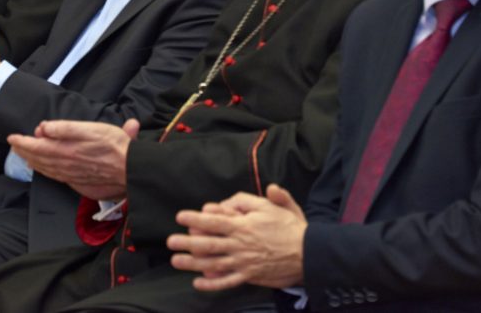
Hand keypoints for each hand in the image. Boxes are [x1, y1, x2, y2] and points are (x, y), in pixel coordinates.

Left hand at [7, 119, 138, 199]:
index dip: (22, 142)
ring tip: (23, 156)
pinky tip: (44, 170)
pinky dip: (45, 172)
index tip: (12, 138)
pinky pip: (55, 177)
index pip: (36, 147)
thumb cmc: (114, 146)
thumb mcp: (89, 129)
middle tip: (14, 145)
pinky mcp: (78, 182)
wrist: (130, 170)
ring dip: (32, 162)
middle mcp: (64, 165)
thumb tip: (43, 128)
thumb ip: (64, 128)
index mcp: (64, 150)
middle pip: (38, 159)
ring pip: (45, 169)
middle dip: (23, 152)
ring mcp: (71, 175)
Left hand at [167, 184, 306, 290]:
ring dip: (192, 263)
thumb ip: (256, 198)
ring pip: (213, 263)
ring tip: (176, 260)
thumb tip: (239, 197)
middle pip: (209, 243)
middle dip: (187, 242)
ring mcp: (244, 262)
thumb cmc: (292, 228)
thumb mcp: (278, 204)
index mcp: (244, 225)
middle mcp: (240, 244)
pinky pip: (227, 282)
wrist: (309, 254)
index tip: (181, 216)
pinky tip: (198, 283)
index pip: (215, 221)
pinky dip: (212, 284)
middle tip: (170, 241)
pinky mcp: (250, 276)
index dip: (196, 218)